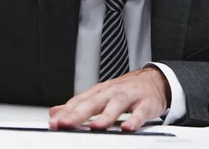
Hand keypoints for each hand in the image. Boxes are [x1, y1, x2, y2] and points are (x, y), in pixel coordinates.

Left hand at [49, 67, 170, 131]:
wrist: (154, 80)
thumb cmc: (125, 90)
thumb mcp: (100, 95)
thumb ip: (78, 105)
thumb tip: (55, 112)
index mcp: (99, 92)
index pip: (79, 101)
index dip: (66, 112)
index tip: (54, 122)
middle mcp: (112, 92)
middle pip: (94, 102)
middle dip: (79, 113)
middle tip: (66, 124)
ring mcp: (129, 96)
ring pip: (116, 105)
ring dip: (105, 116)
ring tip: (95, 127)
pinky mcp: (145, 103)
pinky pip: (140, 112)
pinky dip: (134, 120)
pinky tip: (127, 128)